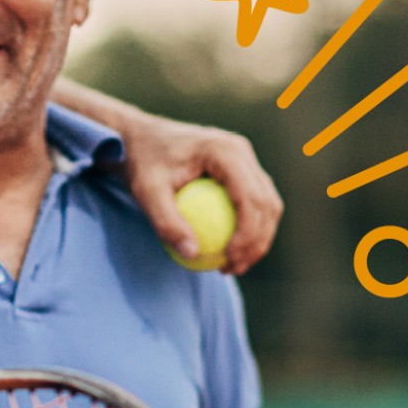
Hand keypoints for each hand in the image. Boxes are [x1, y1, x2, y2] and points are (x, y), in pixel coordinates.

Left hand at [120, 115, 283, 274]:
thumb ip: (167, 223)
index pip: (250, 198)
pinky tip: (227, 253)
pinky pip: (253, 204)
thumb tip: (193, 255)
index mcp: (225, 151)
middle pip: (266, 203)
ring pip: (267, 204)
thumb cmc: (142, 163)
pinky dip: (248, 230)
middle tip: (233, 269)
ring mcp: (244, 159)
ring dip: (258, 239)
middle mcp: (241, 152)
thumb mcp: (146, 193)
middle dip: (257, 242)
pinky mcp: (240, 170)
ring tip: (232, 266)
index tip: (229, 260)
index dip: (248, 234)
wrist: (140, 138)